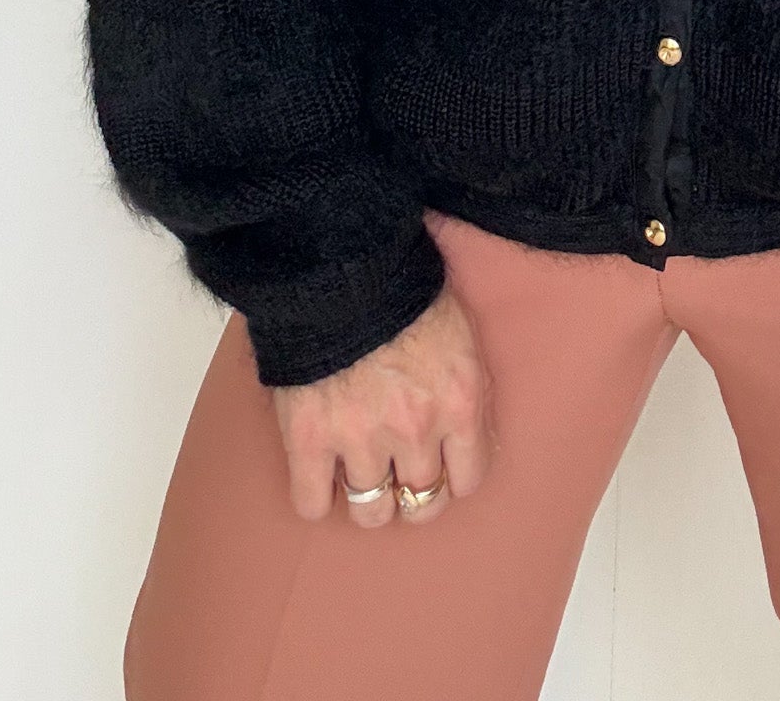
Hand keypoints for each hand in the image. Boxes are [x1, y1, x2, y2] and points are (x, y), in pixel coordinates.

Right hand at [273, 284, 494, 527]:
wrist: (342, 266)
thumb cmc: (403, 288)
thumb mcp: (460, 333)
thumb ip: (464, 387)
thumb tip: (465, 430)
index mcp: (458, 403)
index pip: (470, 477)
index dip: (454, 477)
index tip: (442, 468)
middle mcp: (415, 431)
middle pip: (422, 503)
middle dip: (414, 493)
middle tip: (400, 477)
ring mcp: (361, 440)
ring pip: (371, 512)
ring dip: (368, 499)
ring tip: (360, 478)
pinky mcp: (309, 440)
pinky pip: (312, 503)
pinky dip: (316, 497)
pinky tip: (319, 477)